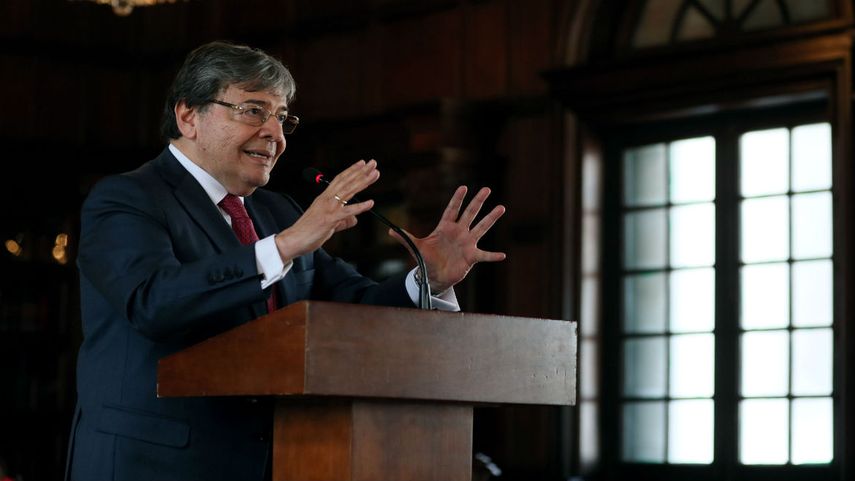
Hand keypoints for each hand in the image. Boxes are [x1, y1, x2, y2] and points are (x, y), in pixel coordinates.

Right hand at [275, 160, 378, 261]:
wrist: (293, 239)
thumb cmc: (308, 232)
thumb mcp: (328, 224)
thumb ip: (343, 221)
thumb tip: (355, 219)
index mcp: (324, 198)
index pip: (340, 180)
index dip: (351, 170)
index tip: (362, 164)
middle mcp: (326, 199)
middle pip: (346, 181)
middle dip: (361, 171)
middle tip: (373, 163)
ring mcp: (328, 208)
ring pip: (348, 191)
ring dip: (363, 181)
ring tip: (374, 174)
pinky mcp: (330, 219)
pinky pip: (348, 211)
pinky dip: (360, 207)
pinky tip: (371, 203)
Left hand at [389, 186, 505, 293]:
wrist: (434, 275)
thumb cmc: (426, 259)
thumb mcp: (416, 247)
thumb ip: (405, 238)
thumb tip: (389, 230)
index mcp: (445, 227)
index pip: (452, 209)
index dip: (457, 199)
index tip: (463, 187)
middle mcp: (459, 232)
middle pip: (470, 213)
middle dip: (478, 201)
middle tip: (487, 189)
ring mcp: (467, 243)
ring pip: (481, 228)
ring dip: (491, 218)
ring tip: (501, 207)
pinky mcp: (471, 257)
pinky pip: (484, 255)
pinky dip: (493, 256)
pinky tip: (502, 255)